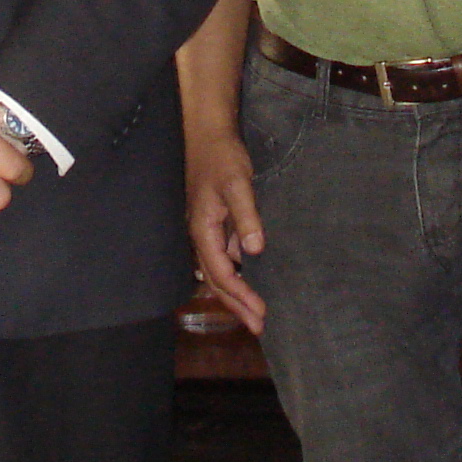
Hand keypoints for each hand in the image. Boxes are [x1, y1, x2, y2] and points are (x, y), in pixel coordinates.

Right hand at [183, 126, 265, 333]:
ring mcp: (206, 229)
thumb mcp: (237, 185)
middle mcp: (200, 235)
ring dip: (235, 292)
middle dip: (236, 305)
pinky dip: (235, 273)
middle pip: (216, 280)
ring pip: (218, 270)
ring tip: (254, 311)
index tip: (261, 313)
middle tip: (258, 327)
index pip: (221, 274)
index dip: (240, 297)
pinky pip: (222, 256)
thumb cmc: (222, 158)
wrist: (208, 134)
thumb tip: (254, 250)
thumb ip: (246, 217)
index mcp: (202, 230)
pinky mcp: (214, 222)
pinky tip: (248, 277)